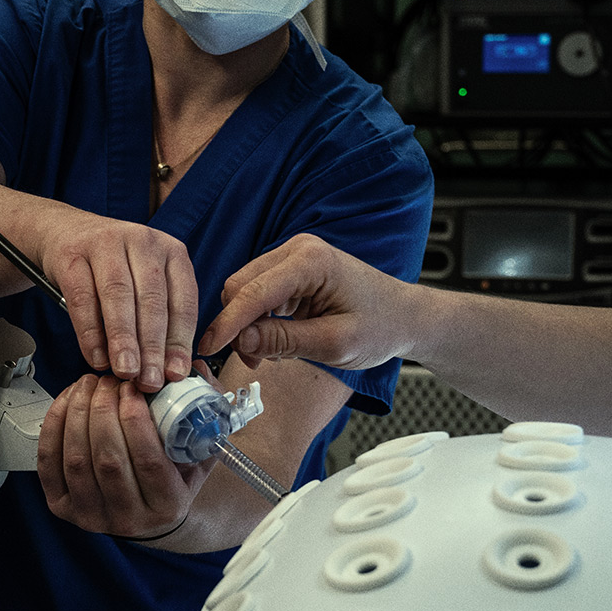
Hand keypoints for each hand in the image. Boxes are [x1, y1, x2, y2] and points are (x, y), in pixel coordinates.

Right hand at [37, 208, 198, 391]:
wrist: (65, 231)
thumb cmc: (112, 265)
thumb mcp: (144, 281)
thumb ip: (159, 318)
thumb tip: (169, 369)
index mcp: (171, 250)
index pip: (183, 300)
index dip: (180, 341)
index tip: (176, 372)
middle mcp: (142, 241)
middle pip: (151, 299)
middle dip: (152, 345)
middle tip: (150, 380)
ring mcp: (106, 243)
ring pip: (119, 296)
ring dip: (123, 339)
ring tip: (125, 370)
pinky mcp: (72, 254)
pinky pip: (83, 297)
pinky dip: (90, 332)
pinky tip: (96, 356)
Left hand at [38, 374, 212, 538]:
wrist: (147, 512)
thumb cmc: (175, 475)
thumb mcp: (200, 449)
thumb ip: (203, 411)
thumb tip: (197, 368)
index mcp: (167, 506)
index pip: (148, 461)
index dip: (136, 418)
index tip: (133, 388)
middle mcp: (128, 519)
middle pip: (109, 460)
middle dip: (104, 410)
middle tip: (109, 381)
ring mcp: (91, 516)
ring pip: (77, 460)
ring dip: (78, 413)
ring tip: (89, 385)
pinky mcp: (61, 507)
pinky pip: (49, 463)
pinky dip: (54, 426)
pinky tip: (67, 401)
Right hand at [198, 234, 414, 369]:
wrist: (405, 316)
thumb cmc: (381, 327)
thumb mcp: (334, 344)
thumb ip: (285, 341)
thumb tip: (241, 340)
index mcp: (311, 261)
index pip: (252, 292)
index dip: (227, 323)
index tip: (206, 348)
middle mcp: (298, 249)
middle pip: (240, 286)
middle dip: (237, 326)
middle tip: (254, 361)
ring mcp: (294, 256)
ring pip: (245, 290)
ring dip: (248, 325)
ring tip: (270, 354)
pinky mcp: (292, 269)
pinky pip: (259, 293)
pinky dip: (258, 319)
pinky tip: (277, 339)